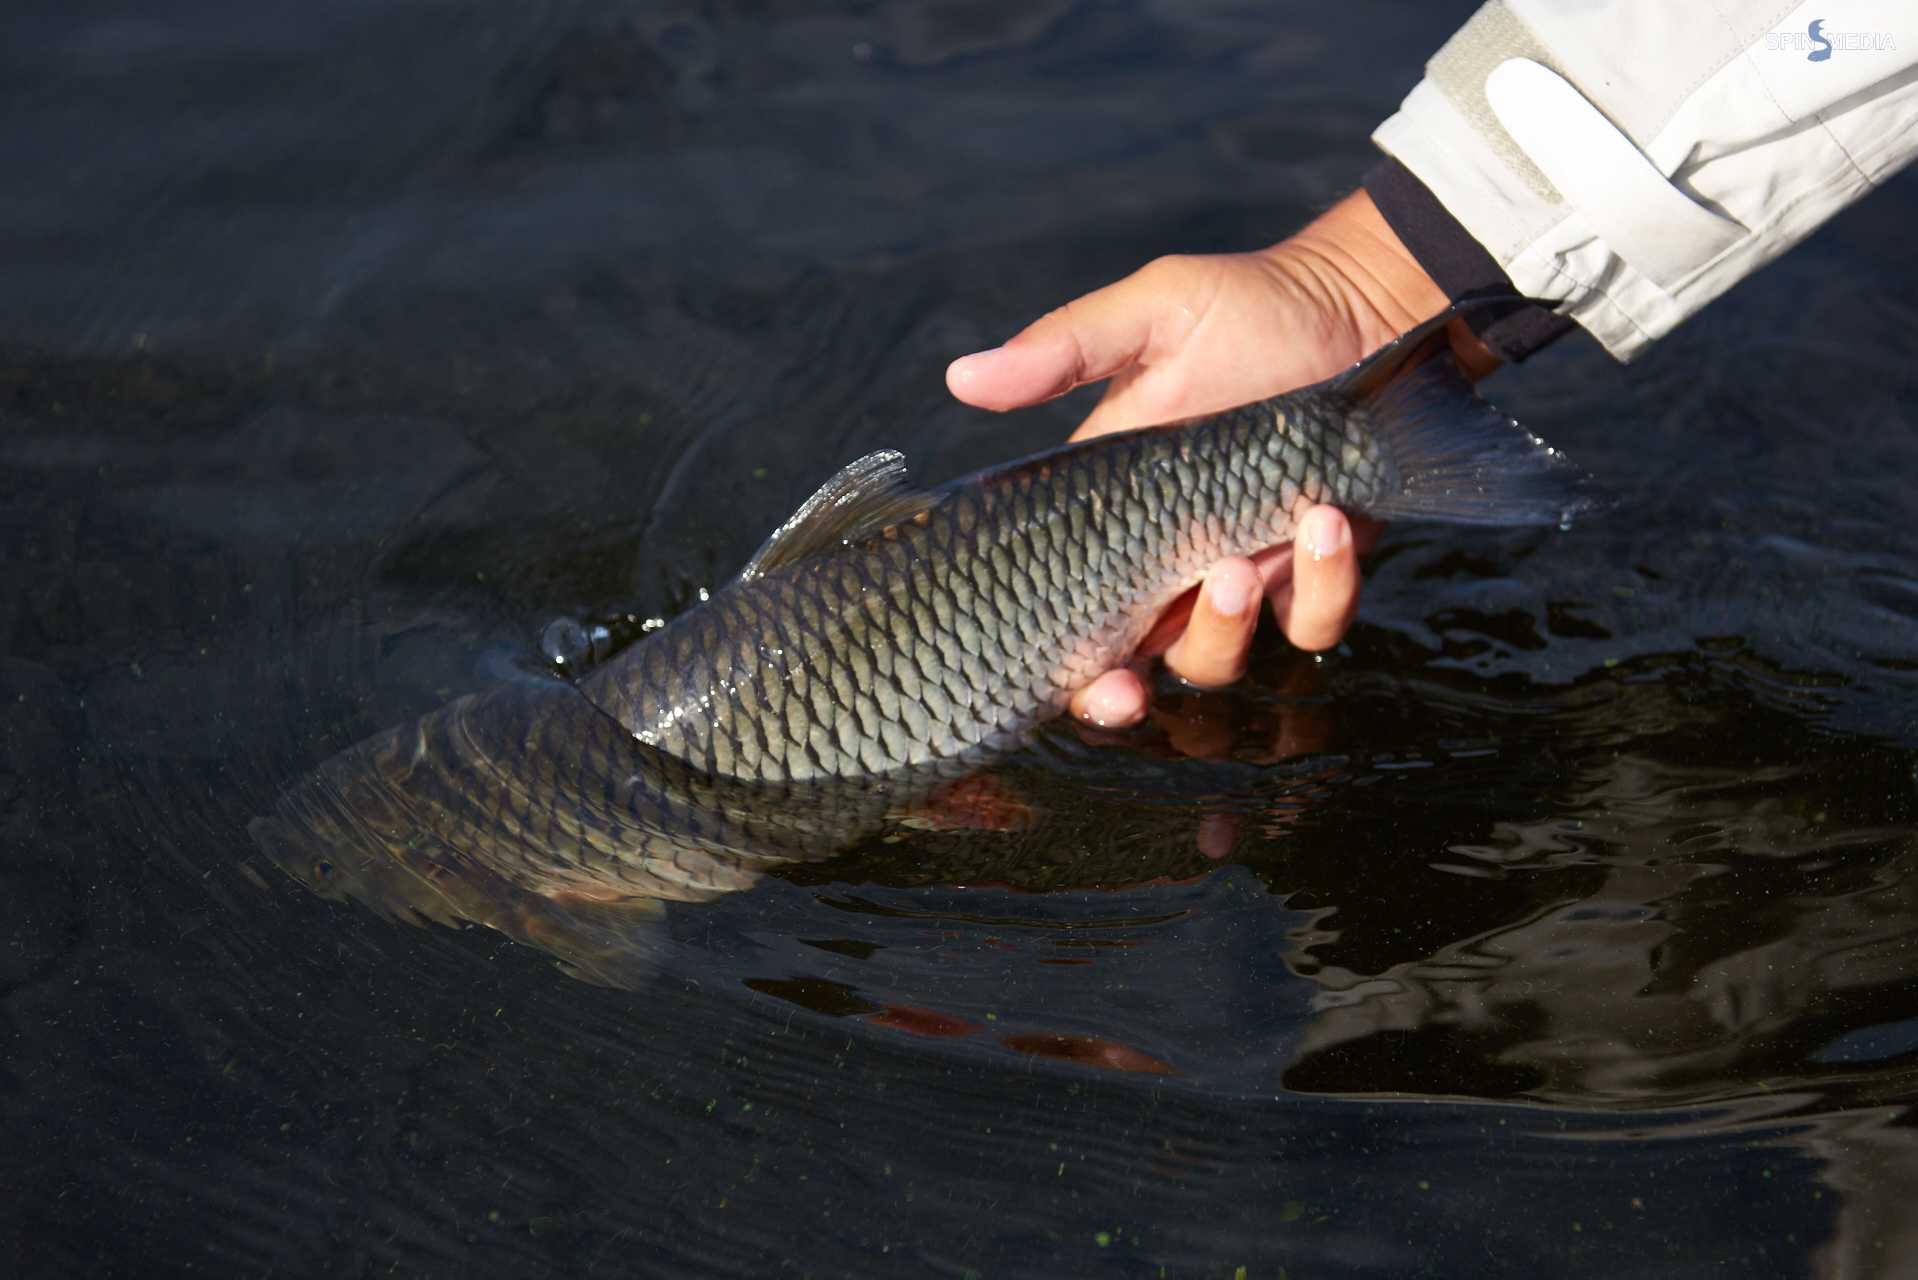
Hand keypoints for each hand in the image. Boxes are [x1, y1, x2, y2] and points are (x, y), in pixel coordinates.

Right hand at [946, 190, 1485, 727]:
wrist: (1366, 304)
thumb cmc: (1252, 306)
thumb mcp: (1154, 315)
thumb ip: (1063, 350)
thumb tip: (960, 376)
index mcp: (1112, 515)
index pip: (1067, 613)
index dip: (1064, 668)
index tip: (1073, 677)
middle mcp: (1167, 562)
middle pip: (1129, 666)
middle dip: (1123, 696)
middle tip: (1133, 685)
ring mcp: (1243, 574)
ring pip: (1217, 658)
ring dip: (1225, 626)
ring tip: (1246, 557)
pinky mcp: (1316, 572)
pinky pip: (1312, 620)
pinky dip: (1320, 586)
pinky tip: (1324, 520)